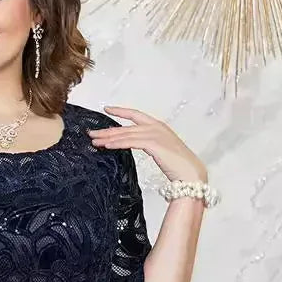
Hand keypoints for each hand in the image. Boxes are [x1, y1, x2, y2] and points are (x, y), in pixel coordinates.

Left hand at [86, 105, 208, 184]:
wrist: (190, 173)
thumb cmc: (178, 165)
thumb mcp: (161, 150)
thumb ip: (149, 145)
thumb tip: (136, 146)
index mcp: (158, 126)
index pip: (135, 115)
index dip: (120, 111)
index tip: (106, 109)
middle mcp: (155, 127)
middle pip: (126, 126)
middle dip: (107, 129)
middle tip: (91, 133)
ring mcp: (154, 134)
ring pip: (126, 134)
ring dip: (108, 138)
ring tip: (94, 141)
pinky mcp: (153, 144)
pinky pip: (131, 142)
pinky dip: (117, 144)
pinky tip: (106, 146)